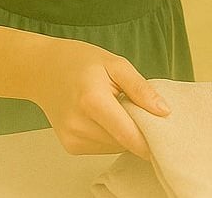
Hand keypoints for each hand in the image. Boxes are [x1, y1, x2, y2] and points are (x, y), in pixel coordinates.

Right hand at [27, 37, 169, 158]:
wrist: (42, 70)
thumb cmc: (80, 62)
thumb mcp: (117, 65)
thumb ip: (141, 89)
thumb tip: (164, 112)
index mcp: (92, 102)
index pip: (129, 135)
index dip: (151, 142)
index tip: (169, 141)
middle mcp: (79, 125)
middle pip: (124, 142)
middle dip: (140, 131)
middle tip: (141, 109)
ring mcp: (72, 138)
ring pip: (116, 147)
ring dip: (125, 133)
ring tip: (118, 109)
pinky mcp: (70, 146)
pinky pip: (104, 147)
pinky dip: (112, 136)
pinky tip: (106, 117)